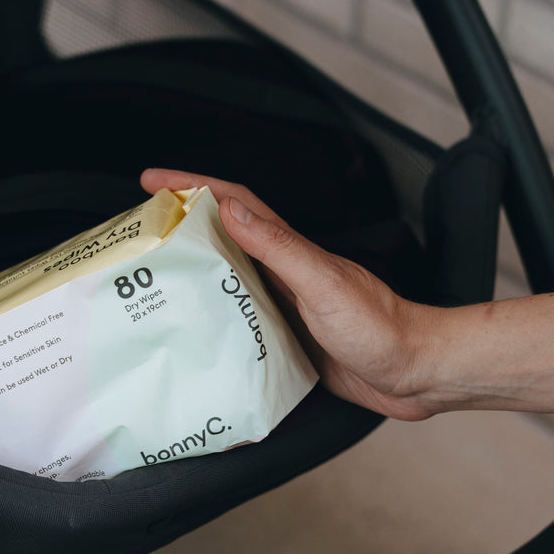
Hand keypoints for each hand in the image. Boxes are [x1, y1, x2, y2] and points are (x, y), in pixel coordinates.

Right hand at [141, 168, 439, 420]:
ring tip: (151, 281)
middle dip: (178, 226)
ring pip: (224, 279)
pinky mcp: (286, 339)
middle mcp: (282, 272)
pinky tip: (193, 334)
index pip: (232, 203)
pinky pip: (238, 321)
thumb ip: (279, 246)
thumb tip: (232, 209)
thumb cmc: (380, 327)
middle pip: (220, 237)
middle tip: (137, 231)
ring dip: (190, 271)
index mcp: (288, 251)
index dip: (191, 185)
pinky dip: (211, 318)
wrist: (415, 373)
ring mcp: (283, 305)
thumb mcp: (322, 283)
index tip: (151, 180)